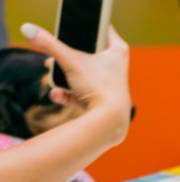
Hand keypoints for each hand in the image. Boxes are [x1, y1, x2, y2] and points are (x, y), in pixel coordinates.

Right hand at [20, 23, 131, 145]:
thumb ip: (49, 45)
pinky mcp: (102, 102)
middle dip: (68, 56)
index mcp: (117, 51)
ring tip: (52, 73)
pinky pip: (81, 94)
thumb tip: (30, 31)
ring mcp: (110, 86)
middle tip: (55, 56)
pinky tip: (57, 94)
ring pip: (82, 74)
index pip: (101, 30)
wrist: (110, 122)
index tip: (70, 33)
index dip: (84, 30)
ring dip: (65, 76)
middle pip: (87, 53)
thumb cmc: (98, 87)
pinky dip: (68, 95)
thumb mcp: (70, 62)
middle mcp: (117, 67)